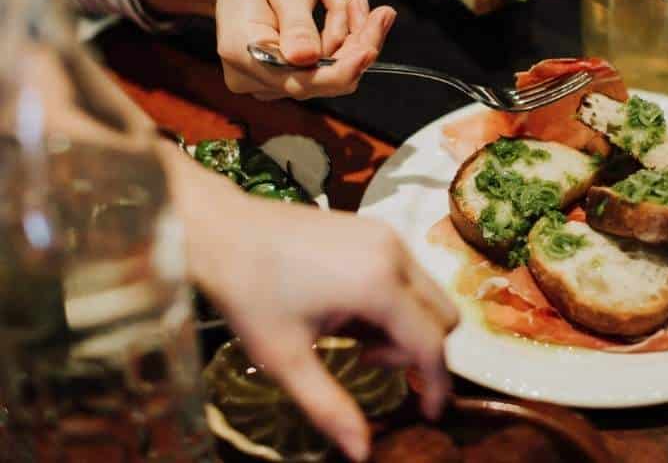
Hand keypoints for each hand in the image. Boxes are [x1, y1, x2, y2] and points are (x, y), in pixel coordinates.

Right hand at [132, 0, 395, 99]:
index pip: (299, 81)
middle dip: (357, 46)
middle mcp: (251, 76)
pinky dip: (340, 38)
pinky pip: (324, 67)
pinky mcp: (283, 76)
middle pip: (320, 80)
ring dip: (350, 36)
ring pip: (328, 73)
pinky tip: (339, 6)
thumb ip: (296, 23)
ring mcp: (266, 81)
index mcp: (243, 52)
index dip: (340, 71)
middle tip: (382, 12)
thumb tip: (306, 59)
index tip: (370, 49)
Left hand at [174, 159, 457, 461]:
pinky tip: (348, 305)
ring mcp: (387, 235)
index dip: (437, 384)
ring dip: (403, 324)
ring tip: (350, 332)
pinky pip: (407, 272)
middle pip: (442, 316)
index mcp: (378, 285)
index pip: (431, 343)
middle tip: (365, 360)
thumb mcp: (285, 359)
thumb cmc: (250, 295)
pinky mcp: (375, 228)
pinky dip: (393, 299)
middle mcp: (394, 254)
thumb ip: (329, 407)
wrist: (223, 230)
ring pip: (426, 293)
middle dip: (416, 350)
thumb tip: (361, 452)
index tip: (428, 413)